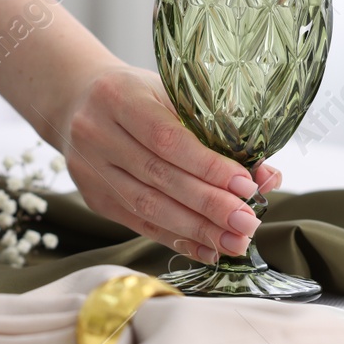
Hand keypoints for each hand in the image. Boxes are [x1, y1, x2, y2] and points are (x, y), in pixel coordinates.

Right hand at [57, 67, 281, 263]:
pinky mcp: (94, 198)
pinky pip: (139, 223)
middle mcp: (96, 134)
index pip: (166, 139)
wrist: (77, 100)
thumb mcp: (171, 94)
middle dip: (208, 205)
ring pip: (147, 206)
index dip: (207, 166)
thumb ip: (214, 131)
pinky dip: (177, 239)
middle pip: (158, 177)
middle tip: (247, 223)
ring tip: (234, 242)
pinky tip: (207, 249)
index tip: (246, 185)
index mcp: (118, 97)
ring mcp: (90, 169)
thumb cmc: (137, 94)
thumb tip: (266, 175)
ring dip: (196, 229)